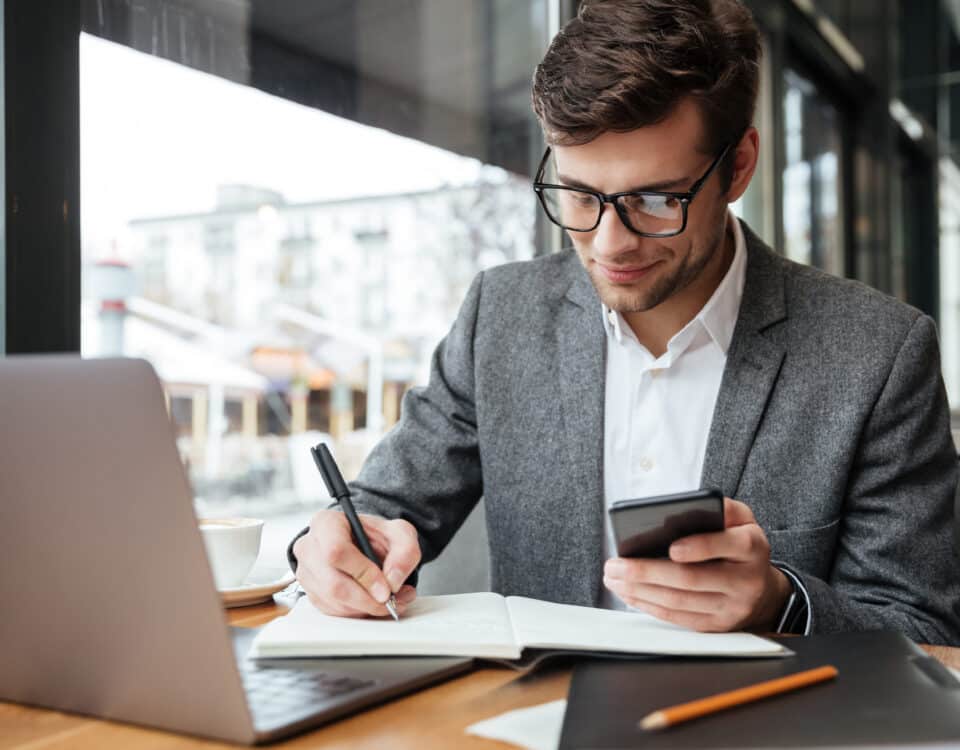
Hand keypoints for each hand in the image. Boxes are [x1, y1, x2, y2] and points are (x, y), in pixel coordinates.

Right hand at [293, 509, 420, 617]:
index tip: (386, 588)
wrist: (365, 544)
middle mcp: (309, 547)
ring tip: (392, 600)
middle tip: (392, 600)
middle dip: (368, 599)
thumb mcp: (400, 533)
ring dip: (366, 608)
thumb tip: (393, 580)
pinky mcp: (311, 593)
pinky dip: (358, 612)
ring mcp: (307, 572)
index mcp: (326, 523)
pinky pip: (333, 611)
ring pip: (334, 601)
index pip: (336, 551)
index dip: (363, 573)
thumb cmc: (376, 535)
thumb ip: (405, 552)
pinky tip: (374, 602)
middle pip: (333, 583)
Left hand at [603, 497, 791, 631]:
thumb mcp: (742, 519)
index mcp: (752, 547)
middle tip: (616, 565)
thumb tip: (689, 507)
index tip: (670, 547)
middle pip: (692, 579)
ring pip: (680, 602)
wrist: (764, 590)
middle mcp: (745, 581)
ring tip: (614, 578)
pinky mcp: (717, 626)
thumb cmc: (741, 545)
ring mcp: (731, 608)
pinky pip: (679, 619)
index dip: (699, 548)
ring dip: (641, 590)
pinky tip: (630, 594)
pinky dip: (650, 606)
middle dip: (648, 572)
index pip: (727, 545)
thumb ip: (722, 508)